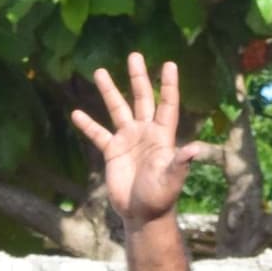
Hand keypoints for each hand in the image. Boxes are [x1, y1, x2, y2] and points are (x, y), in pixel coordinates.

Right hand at [72, 54, 216, 234]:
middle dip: (138, 78)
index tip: (169, 64)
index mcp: (162, 136)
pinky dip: (88, 125)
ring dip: (109, 91)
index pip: (166, 105)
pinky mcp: (112, 151)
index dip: (168, 86)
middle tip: (134, 55)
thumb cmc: (160, 198)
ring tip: (99, 71)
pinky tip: (76, 113)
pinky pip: (98, 134)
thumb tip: (195, 149)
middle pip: (142, 99)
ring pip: (118, 109)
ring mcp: (128, 140)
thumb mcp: (171, 180)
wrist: (142, 215)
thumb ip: (180, 163)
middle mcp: (145, 133)